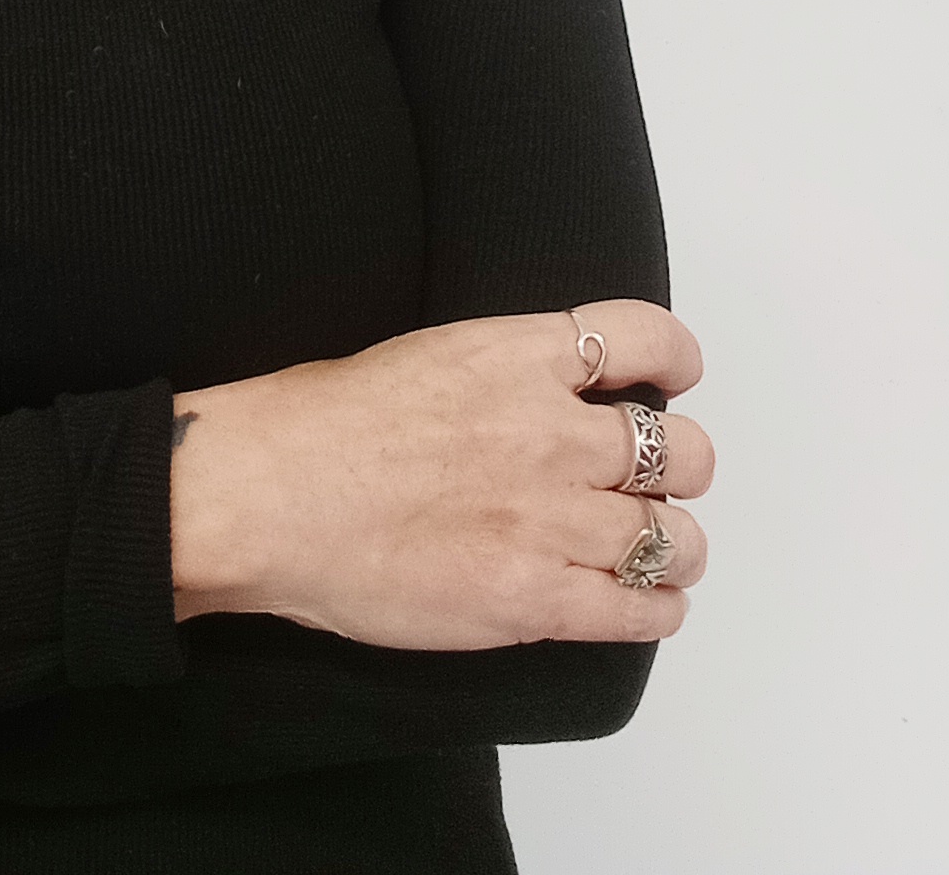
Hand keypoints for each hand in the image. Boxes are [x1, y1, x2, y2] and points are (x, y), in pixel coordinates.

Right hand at [170, 298, 709, 646]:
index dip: (675, 361)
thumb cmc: (317, 424)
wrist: (266, 495)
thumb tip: (538, 395)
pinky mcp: (534, 599)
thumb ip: (501, 374)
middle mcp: (550, 432)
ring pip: (675, 537)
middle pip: (682, 451)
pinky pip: (640, 609)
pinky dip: (657, 608)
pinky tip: (646, 603)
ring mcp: (548, 520)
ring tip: (658, 552)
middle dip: (679, 467)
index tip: (671, 379)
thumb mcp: (426, 354)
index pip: (646, 338)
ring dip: (675, 546)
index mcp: (519, 356)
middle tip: (652, 484)